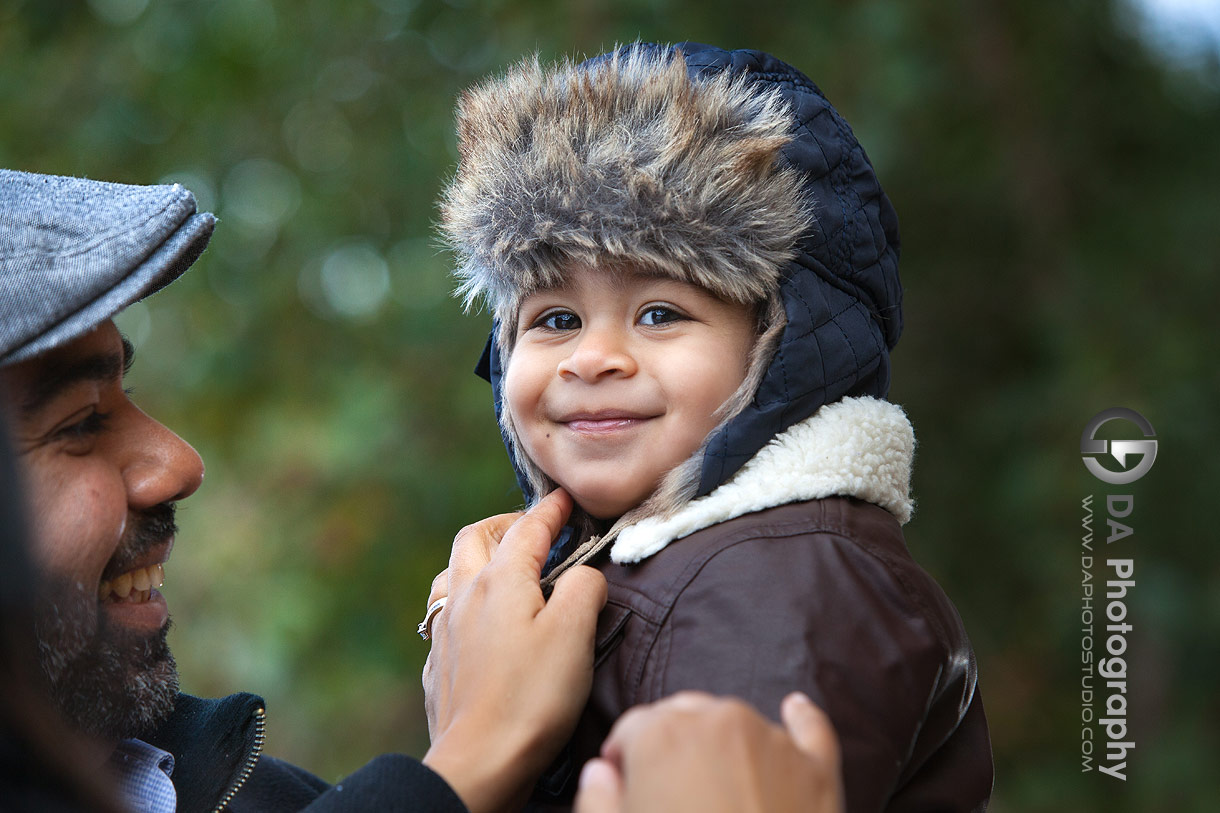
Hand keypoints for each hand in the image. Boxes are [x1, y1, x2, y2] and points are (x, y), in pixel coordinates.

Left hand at [422, 490, 607, 812]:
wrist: (479, 760)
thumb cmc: (531, 696)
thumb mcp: (575, 632)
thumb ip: (585, 587)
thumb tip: (585, 575)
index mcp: (501, 580)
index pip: (528, 529)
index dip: (551, 510)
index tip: (567, 499)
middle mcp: (465, 596)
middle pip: (475, 538)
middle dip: (505, 524)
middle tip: (532, 528)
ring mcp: (447, 631)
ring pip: (452, 574)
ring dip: (476, 558)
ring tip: (500, 567)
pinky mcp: (440, 665)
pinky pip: (445, 616)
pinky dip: (464, 602)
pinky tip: (477, 621)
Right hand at [573, 691, 843, 812]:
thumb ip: (596, 801)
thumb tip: (598, 774)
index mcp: (661, 735)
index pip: (632, 727)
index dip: (623, 756)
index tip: (625, 780)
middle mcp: (717, 722)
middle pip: (683, 713)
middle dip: (670, 742)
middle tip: (668, 790)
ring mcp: (771, 741)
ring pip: (735, 719)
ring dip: (720, 740)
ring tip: (715, 785)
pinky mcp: (816, 769)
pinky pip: (810, 727)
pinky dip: (800, 718)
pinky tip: (794, 708)